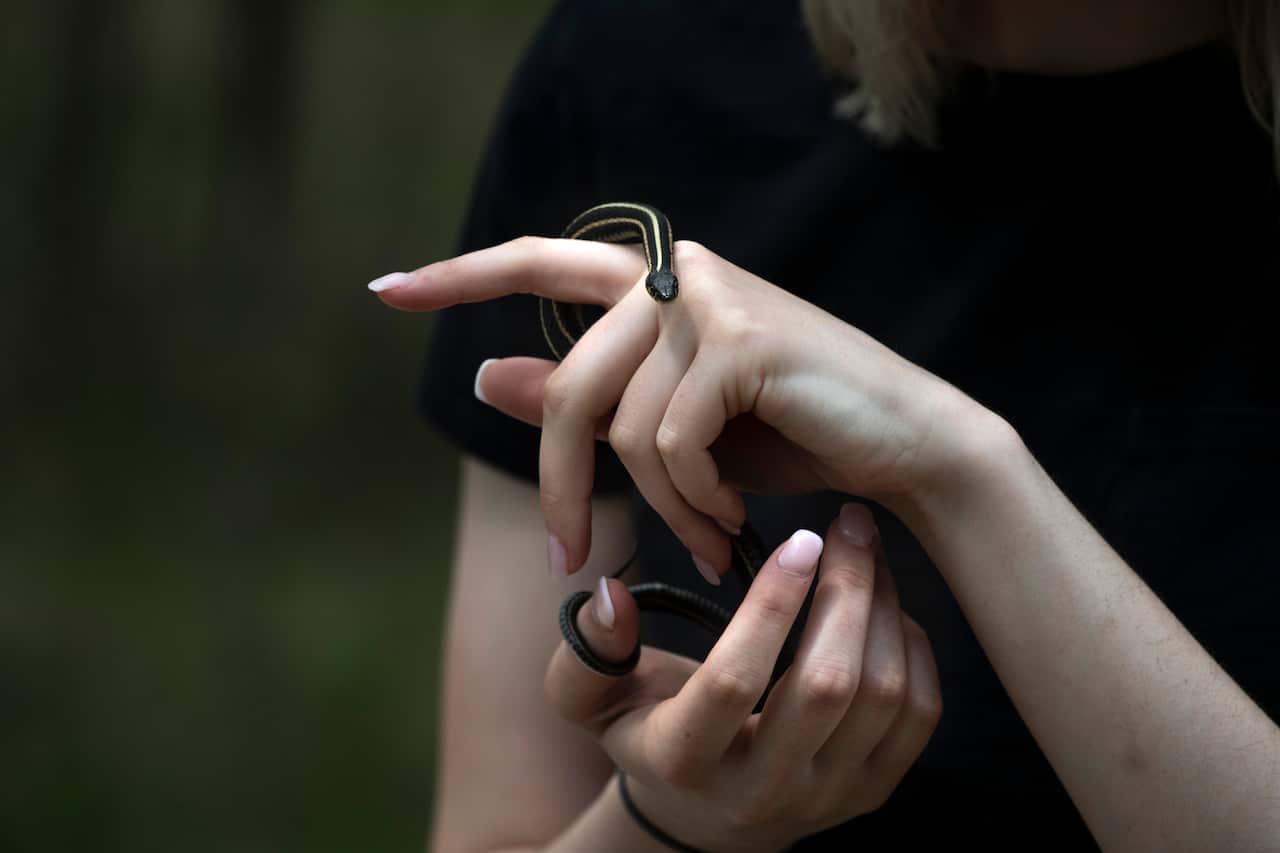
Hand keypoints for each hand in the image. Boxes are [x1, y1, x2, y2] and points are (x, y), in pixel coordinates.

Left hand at [374, 237, 995, 575]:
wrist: (905, 447)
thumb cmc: (788, 435)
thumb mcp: (670, 428)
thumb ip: (583, 400)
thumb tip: (485, 375)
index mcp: (655, 282)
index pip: (539, 262)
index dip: (460, 276)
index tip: (386, 291)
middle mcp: (676, 272)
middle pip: (569, 388)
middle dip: (563, 489)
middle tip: (574, 559)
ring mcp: (708, 298)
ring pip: (621, 427)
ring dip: (656, 508)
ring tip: (702, 542)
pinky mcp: (739, 338)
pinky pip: (670, 442)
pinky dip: (693, 500)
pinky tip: (731, 520)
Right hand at [544, 504, 942, 851]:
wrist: (703, 813)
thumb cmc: (644, 729)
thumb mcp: (590, 698)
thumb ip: (588, 649)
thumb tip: (612, 593)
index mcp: (684, 761)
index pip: (734, 681)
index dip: (771, 605)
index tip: (799, 538)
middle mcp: (760, 791)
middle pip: (827, 687)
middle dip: (847, 591)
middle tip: (849, 523)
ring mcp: (824, 797)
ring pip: (884, 697)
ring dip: (884, 608)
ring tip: (867, 551)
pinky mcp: (872, 792)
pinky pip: (918, 716)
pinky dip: (912, 647)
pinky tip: (885, 604)